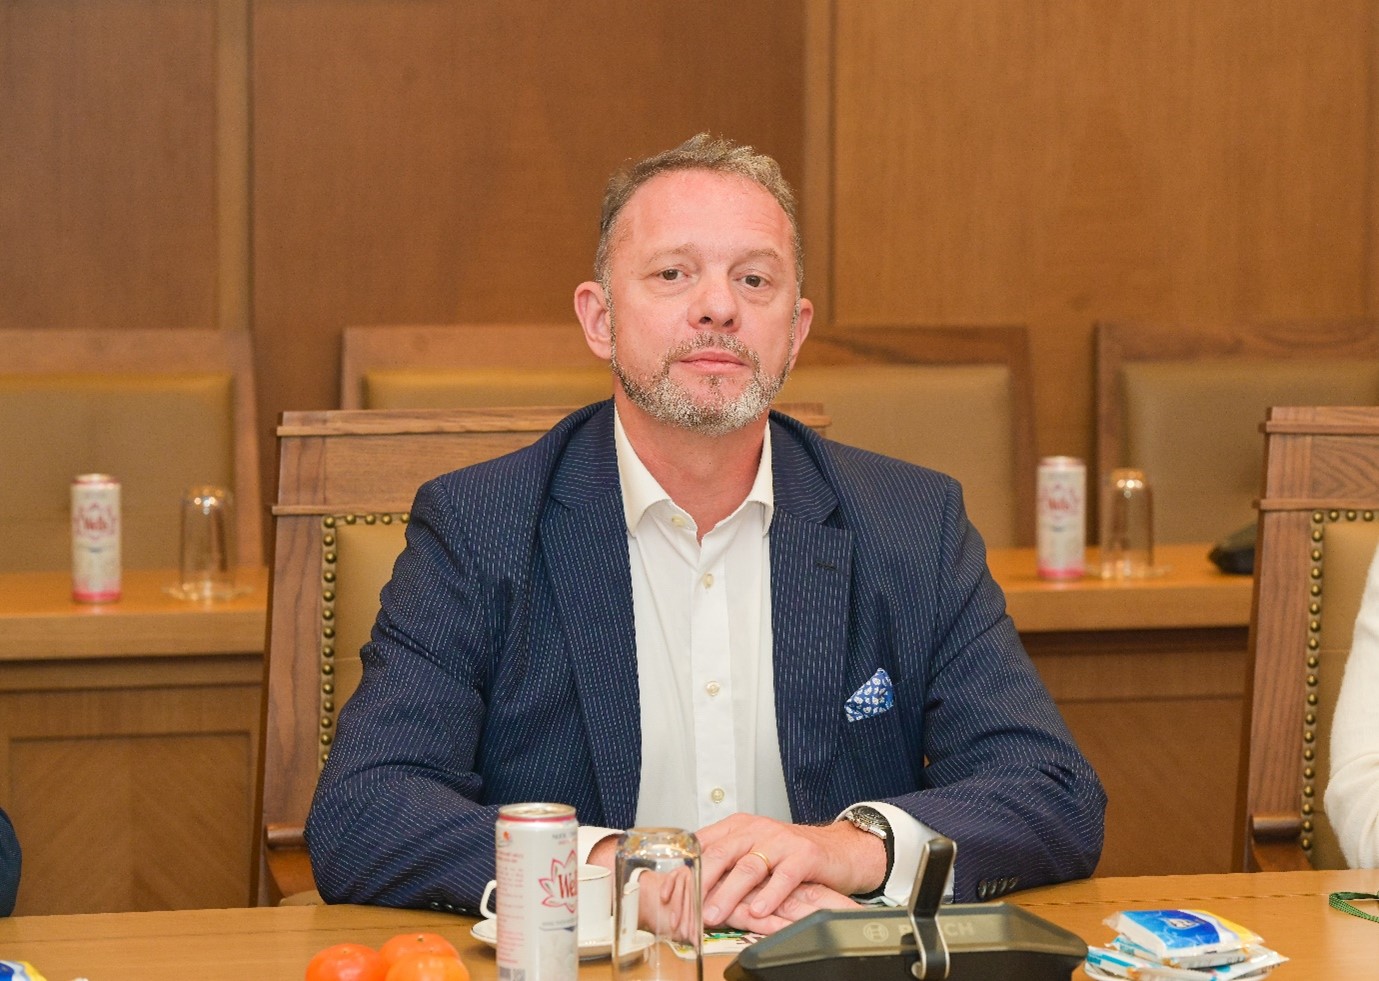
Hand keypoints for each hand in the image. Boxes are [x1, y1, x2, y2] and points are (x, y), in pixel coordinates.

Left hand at [695, 813, 885, 926]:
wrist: (838, 849)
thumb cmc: (791, 854)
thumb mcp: (754, 852)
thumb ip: (727, 865)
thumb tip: (690, 889)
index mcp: (739, 827)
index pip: (703, 844)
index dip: (684, 868)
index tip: (668, 891)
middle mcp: (757, 830)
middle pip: (722, 854)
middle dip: (701, 883)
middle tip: (688, 907)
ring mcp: (781, 841)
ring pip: (749, 867)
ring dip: (729, 893)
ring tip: (716, 915)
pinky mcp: (804, 855)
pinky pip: (784, 876)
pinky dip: (770, 895)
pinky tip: (759, 911)